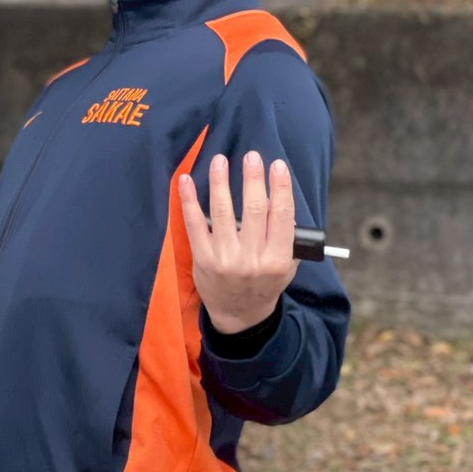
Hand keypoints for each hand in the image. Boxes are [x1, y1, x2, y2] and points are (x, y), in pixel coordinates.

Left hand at [178, 151, 296, 334]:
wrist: (238, 315)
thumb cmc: (264, 284)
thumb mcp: (286, 267)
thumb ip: (287, 238)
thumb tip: (280, 197)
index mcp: (277, 260)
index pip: (282, 216)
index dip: (281, 188)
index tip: (277, 166)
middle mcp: (251, 259)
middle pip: (255, 210)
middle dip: (253, 179)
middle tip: (252, 156)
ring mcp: (224, 258)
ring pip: (223, 212)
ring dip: (221, 183)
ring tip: (220, 160)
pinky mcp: (202, 258)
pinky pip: (194, 224)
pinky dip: (189, 200)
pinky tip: (185, 181)